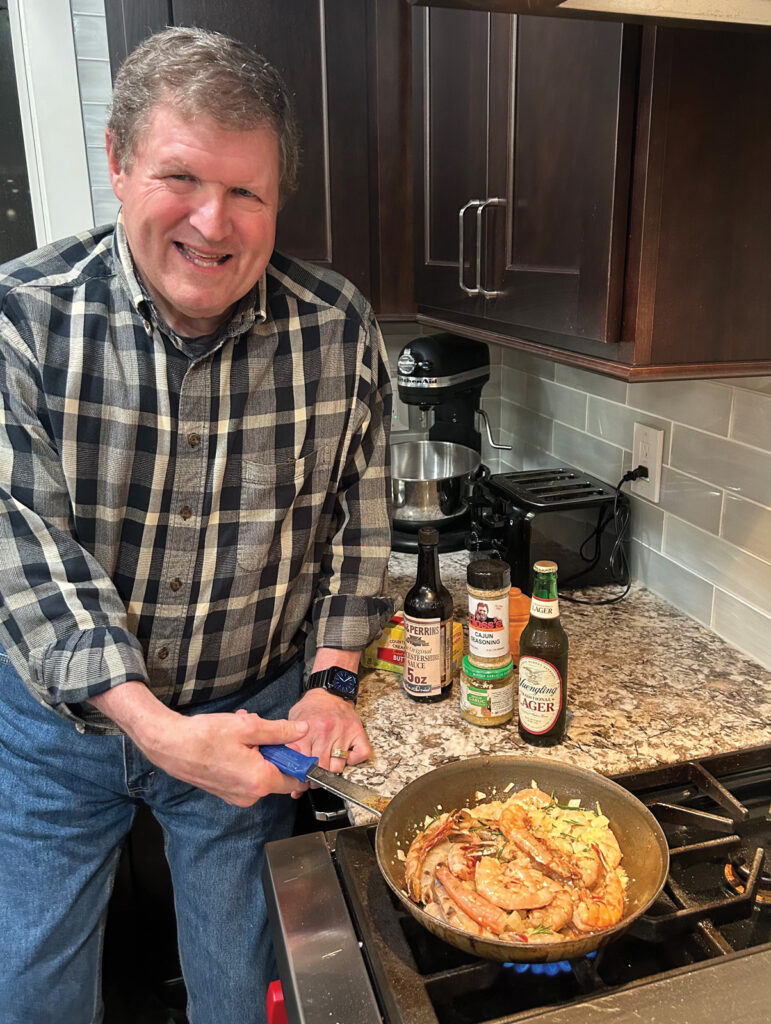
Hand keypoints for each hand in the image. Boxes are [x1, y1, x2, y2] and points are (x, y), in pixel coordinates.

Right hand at [89, 681, 309, 806]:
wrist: (169, 745)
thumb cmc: (205, 736)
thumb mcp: (248, 727)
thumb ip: (279, 731)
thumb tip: (301, 730)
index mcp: (259, 781)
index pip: (295, 779)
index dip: (300, 761)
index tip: (297, 745)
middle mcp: (250, 795)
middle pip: (277, 773)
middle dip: (273, 750)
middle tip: (259, 730)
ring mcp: (236, 796)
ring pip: (260, 772)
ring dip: (257, 751)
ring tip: (241, 731)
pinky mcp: (225, 792)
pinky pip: (246, 776)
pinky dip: (245, 759)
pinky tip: (231, 742)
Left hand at [286, 688, 371, 798]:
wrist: (329, 690)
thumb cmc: (311, 709)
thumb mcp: (293, 724)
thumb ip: (290, 751)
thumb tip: (292, 784)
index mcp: (306, 731)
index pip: (302, 763)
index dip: (301, 776)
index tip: (301, 780)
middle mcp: (325, 732)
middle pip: (321, 769)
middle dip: (316, 779)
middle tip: (314, 777)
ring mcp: (343, 732)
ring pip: (339, 767)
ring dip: (333, 771)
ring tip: (328, 766)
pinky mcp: (358, 731)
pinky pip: (360, 755)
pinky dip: (354, 761)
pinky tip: (346, 756)